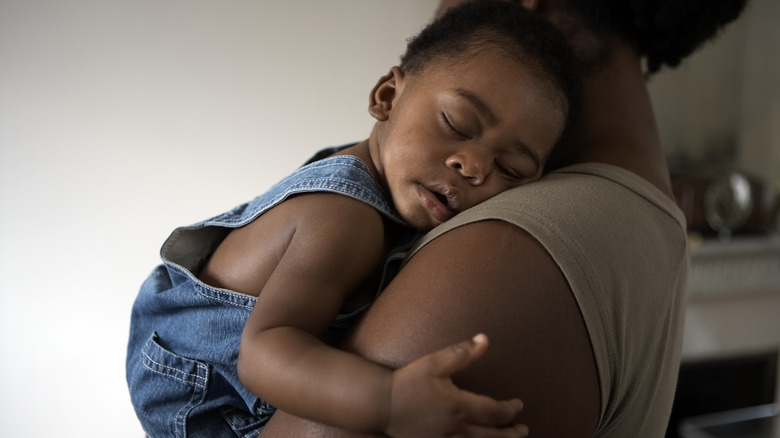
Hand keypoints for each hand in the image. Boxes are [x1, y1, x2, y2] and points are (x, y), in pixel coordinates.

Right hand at [386, 334, 527, 436]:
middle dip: (512, 434)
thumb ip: (462, 353)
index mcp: (459, 406)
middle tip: (523, 430)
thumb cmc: (408, 382)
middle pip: (493, 436)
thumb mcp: (434, 362)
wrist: (380, 405)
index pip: (495, 411)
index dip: (511, 409)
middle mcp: (457, 428)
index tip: (519, 404)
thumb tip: (484, 339)